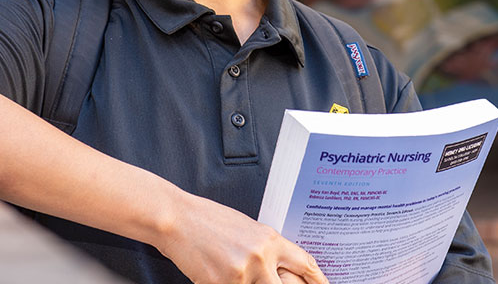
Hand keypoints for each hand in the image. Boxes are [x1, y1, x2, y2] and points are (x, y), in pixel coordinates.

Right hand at [154, 191, 327, 283]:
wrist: (179, 220)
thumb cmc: (212, 222)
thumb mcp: (249, 230)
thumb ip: (267, 249)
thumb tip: (280, 267)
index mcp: (271, 240)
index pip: (305, 263)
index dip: (318, 279)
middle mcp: (261, 257)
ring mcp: (242, 273)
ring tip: (236, 270)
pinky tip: (221, 276)